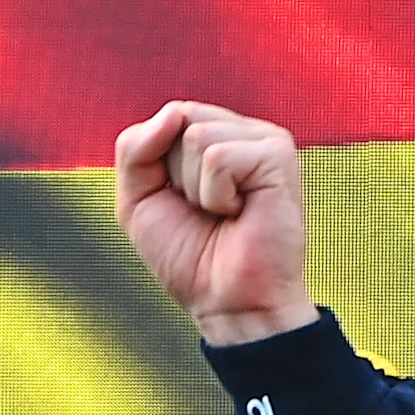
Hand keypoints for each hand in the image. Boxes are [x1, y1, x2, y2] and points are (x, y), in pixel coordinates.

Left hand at [111, 101, 315, 346]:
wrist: (226, 302)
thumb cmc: (189, 256)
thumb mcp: (137, 199)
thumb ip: (135, 148)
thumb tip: (174, 111)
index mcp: (215, 135)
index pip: (169, 116)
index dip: (158, 164)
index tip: (182, 202)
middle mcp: (242, 131)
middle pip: (180, 119)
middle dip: (176, 176)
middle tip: (206, 212)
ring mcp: (264, 140)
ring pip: (198, 136)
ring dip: (197, 190)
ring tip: (224, 214)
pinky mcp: (279, 156)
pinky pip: (219, 158)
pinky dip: (216, 196)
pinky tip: (240, 213)